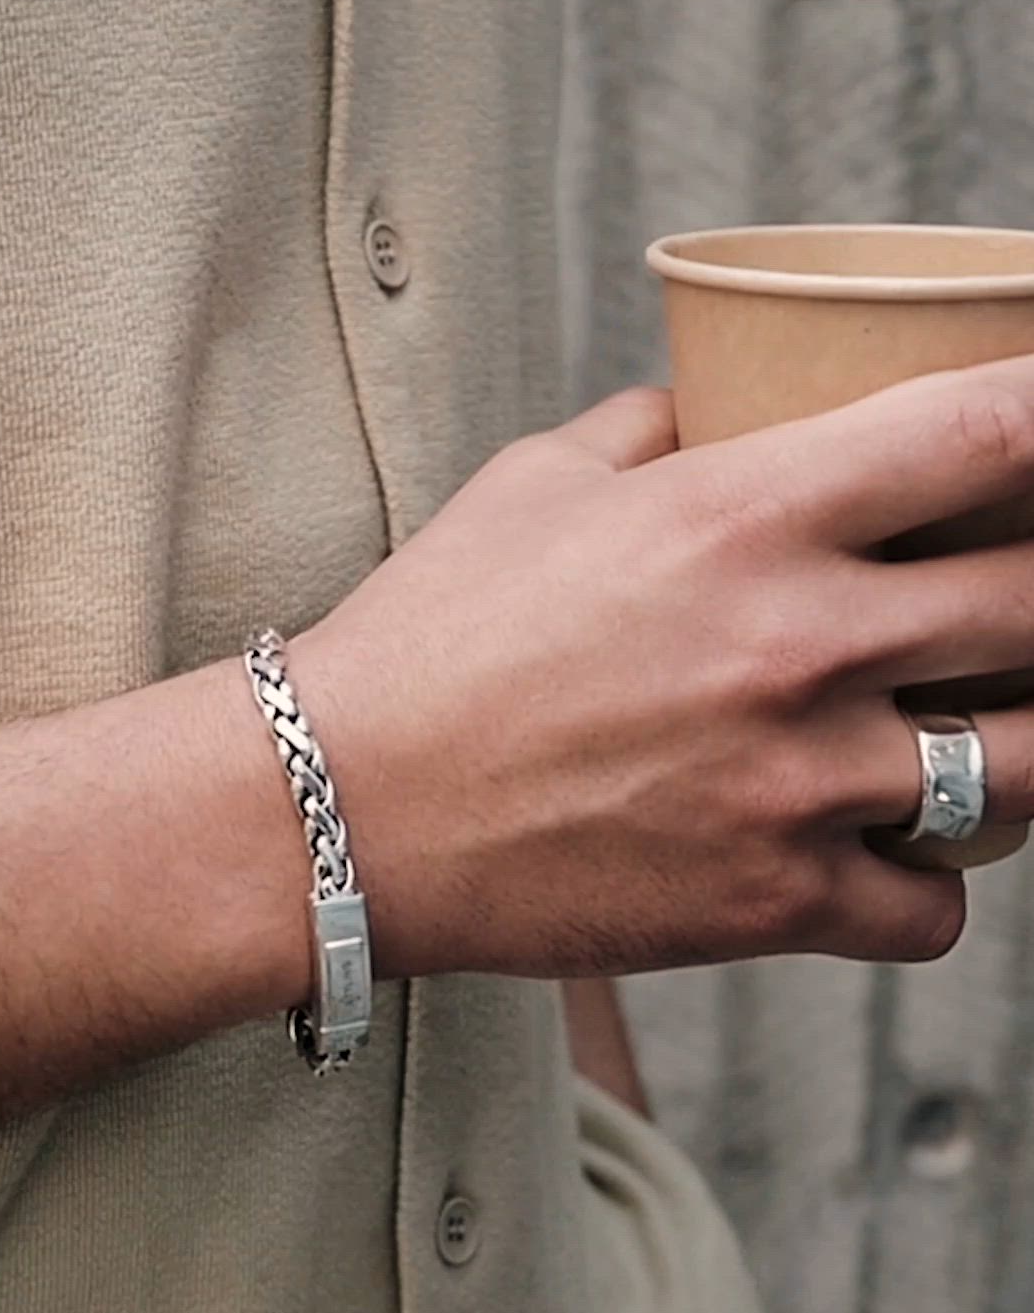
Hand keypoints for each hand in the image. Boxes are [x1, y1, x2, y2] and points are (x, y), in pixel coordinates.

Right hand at [295, 359, 1033, 979]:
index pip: (987, 431)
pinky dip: (929, 887)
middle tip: (1014, 594)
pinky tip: (891, 858)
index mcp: (747, 512)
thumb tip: (720, 403)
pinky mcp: (775, 901)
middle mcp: (799, 642)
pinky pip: (938, 909)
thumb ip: (658, 428)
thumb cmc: (436, 633)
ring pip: (1033, 768)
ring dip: (1029, 741)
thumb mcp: (541, 483)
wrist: (348, 807)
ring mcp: (799, 783)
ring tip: (988, 729)